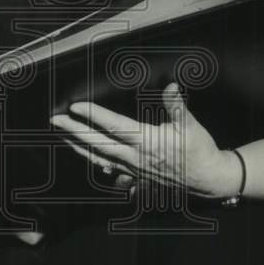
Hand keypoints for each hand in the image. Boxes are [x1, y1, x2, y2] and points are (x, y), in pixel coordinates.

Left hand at [51, 82, 243, 199]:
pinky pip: (109, 167)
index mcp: (147, 141)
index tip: (76, 107)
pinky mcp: (136, 175)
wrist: (208, 178)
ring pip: (99, 157)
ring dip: (78, 146)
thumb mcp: (190, 125)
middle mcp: (135, 156)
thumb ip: (177, 105)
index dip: (93, 116)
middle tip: (55, 120)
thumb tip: (171, 86)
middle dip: (74, 131)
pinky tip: (85, 155)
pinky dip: (94, 160)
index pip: (114, 126)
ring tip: (62, 135)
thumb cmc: (199, 151)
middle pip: (98, 143)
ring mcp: (133, 168)